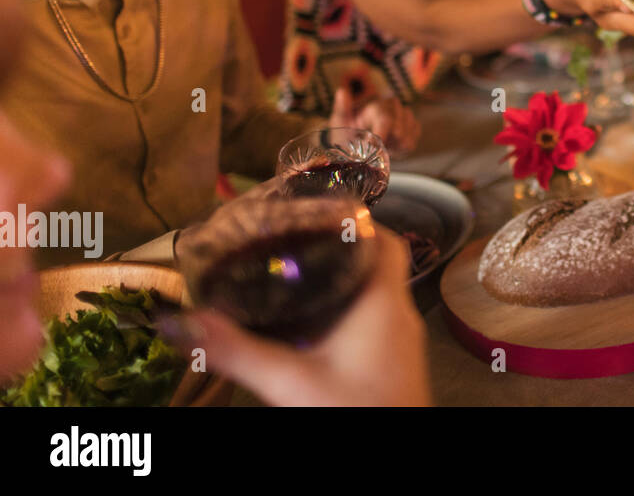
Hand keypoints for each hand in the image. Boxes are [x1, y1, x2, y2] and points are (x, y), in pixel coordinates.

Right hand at [165, 229, 431, 406]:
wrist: (391, 465)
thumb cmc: (359, 417)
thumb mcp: (290, 382)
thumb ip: (238, 352)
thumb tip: (185, 323)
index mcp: (384, 304)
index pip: (387, 241)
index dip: (357, 222)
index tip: (320, 215)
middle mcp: (399, 317)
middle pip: (377, 264)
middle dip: (337, 252)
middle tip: (295, 246)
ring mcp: (399, 342)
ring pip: (374, 295)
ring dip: (340, 284)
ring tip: (295, 279)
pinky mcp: (392, 365)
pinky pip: (371, 324)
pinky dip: (343, 315)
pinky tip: (310, 328)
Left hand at [328, 88, 418, 156]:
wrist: (357, 140)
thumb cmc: (347, 131)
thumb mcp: (340, 122)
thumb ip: (342, 108)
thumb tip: (342, 91)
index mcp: (377, 105)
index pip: (386, 120)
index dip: (380, 136)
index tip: (372, 146)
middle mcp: (395, 106)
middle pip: (399, 131)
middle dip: (385, 144)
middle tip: (374, 146)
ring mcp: (406, 116)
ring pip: (407, 138)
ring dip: (392, 147)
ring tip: (381, 145)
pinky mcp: (414, 126)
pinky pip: (412, 142)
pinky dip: (400, 149)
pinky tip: (390, 147)